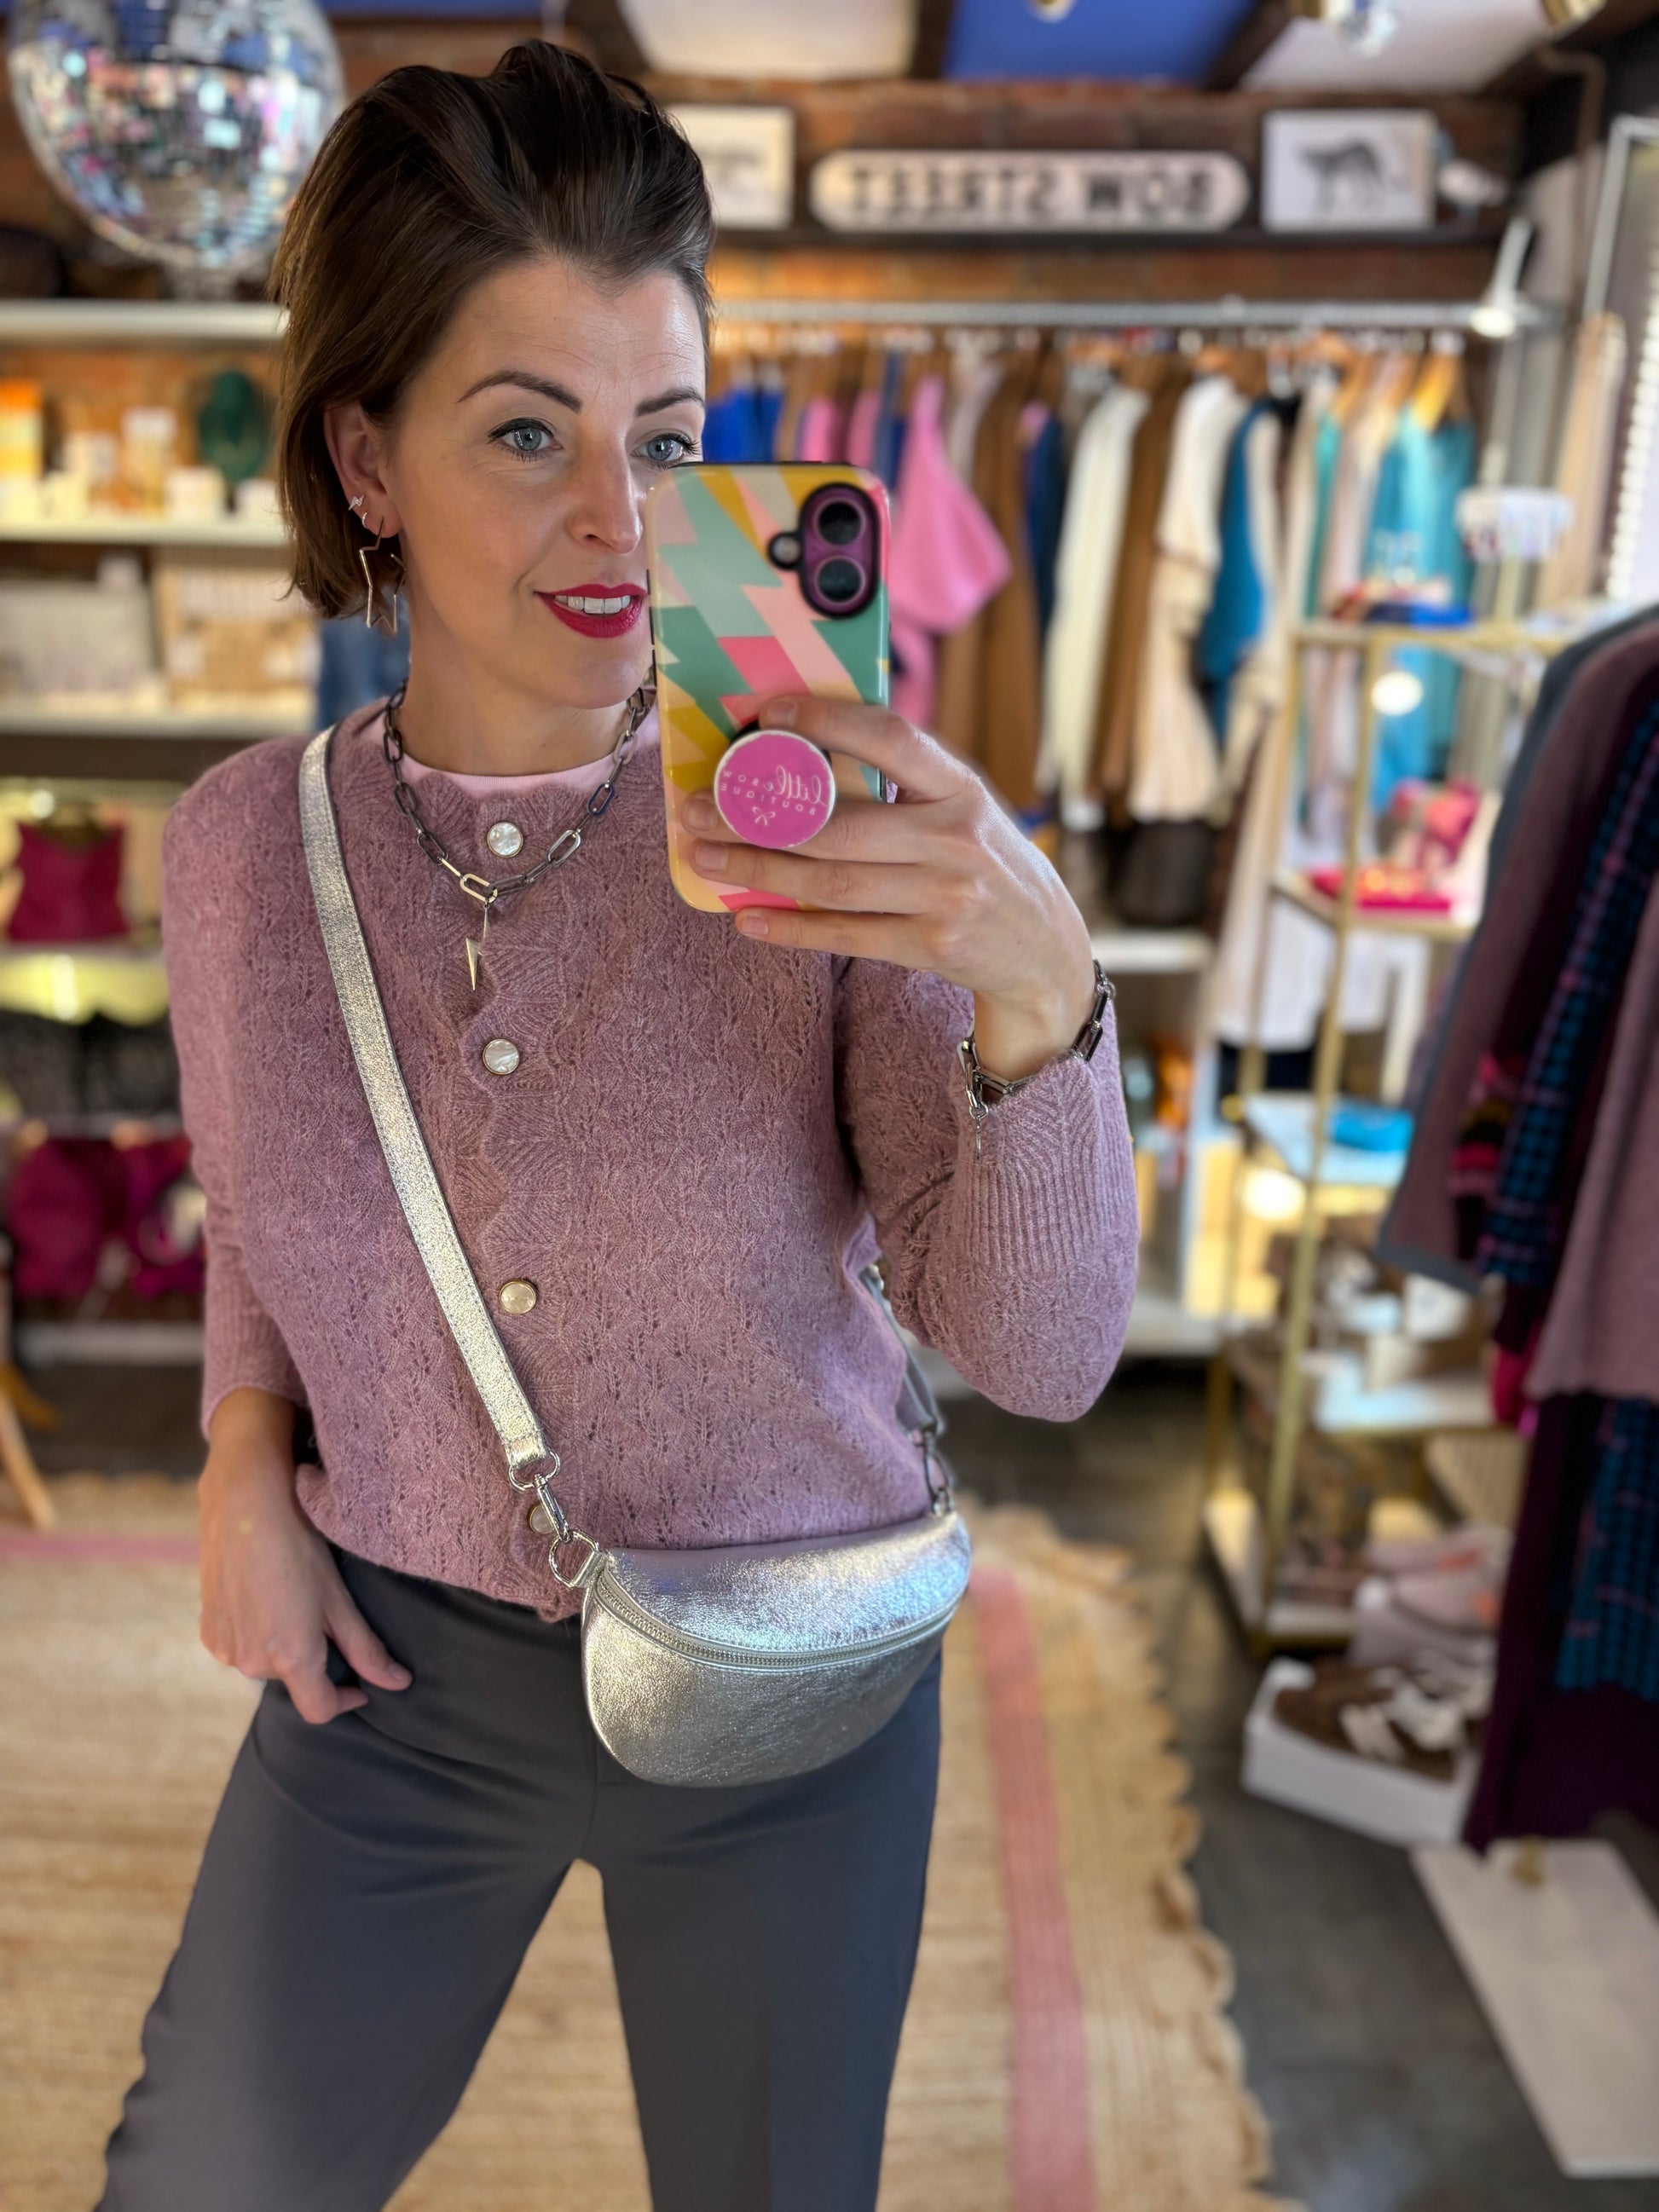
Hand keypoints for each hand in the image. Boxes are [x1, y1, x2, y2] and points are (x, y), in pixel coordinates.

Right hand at [198, 1388, 410, 1724]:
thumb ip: (366, 1648)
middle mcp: (252, 1663)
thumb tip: (398, 1684)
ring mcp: (225, 1649)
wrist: (243, 1505)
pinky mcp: (208, 1633)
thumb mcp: (338, 1598)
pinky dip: (258, 1634)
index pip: (320, 1709)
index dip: (345, 1701)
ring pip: (266, 1664)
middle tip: (323, 1614)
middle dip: (313, 1660)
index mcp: (290, 1657)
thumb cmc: (299, 1546)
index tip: (360, 1685)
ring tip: (292, 1600)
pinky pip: (241, 1647)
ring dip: (283, 1647)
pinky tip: (265, 1598)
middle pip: (294, 1681)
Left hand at [679, 695, 1096, 1079]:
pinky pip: (845, 935)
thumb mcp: (966, 810)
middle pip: (838, 824)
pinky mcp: (932, 946)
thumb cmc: (987, 866)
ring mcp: (945, 897)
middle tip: (697, 809)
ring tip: (704, 858)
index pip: (890, 737)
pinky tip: (747, 916)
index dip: (826, 719)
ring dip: (756, 868)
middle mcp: (956, 839)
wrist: (1047, 952)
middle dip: (755, 816)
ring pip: (831, 882)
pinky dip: (790, 927)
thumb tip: (804, 751)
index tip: (766, 711)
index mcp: (962, 788)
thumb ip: (908, 784)